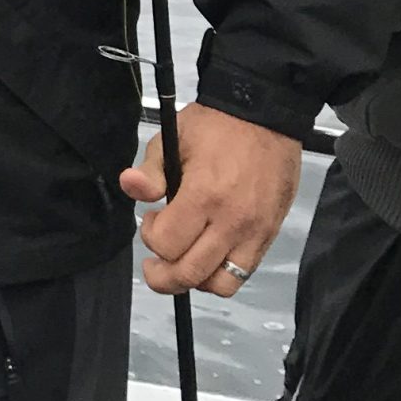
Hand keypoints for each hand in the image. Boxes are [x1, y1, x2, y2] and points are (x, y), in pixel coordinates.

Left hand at [122, 103, 301, 297]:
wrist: (265, 116)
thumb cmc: (215, 126)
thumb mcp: (172, 139)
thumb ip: (150, 172)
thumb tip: (130, 187)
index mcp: (205, 196)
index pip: (168, 245)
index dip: (151, 238)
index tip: (152, 220)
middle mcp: (233, 221)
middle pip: (192, 274)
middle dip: (164, 276)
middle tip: (154, 264)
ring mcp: (256, 231)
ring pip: (222, 284)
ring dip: (196, 280)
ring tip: (183, 261)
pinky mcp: (270, 233)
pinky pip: (245, 271)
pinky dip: (222, 273)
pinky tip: (208, 255)